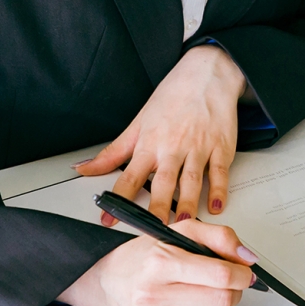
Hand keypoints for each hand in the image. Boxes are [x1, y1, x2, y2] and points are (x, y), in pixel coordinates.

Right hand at [58, 219, 258, 305]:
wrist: (107, 282)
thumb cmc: (144, 258)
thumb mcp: (179, 232)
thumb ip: (219, 237)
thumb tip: (248, 258)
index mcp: (161, 263)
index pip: (221, 276)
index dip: (242, 274)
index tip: (244, 272)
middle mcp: (153, 295)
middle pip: (222, 300)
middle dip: (234, 290)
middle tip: (227, 282)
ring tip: (208, 294)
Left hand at [76, 43, 245, 222]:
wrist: (206, 74)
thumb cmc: (173, 98)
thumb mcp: (138, 123)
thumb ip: (113, 152)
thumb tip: (83, 168)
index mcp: (150, 144)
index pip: (129, 176)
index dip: (118, 200)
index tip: (109, 219)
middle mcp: (173, 147)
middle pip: (163, 183)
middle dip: (158, 208)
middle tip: (154, 230)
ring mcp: (199, 147)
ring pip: (191, 180)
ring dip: (188, 204)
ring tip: (184, 223)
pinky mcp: (221, 146)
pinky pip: (219, 172)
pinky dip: (219, 189)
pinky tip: (216, 205)